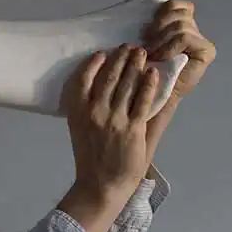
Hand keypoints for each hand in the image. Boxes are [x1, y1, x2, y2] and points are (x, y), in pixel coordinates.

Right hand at [61, 44, 158, 200]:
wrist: (101, 185)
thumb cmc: (92, 159)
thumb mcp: (82, 130)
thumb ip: (90, 108)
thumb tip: (103, 85)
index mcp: (78, 112)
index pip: (83, 80)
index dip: (93, 64)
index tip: (102, 53)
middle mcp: (94, 112)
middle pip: (109, 78)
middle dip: (120, 58)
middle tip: (130, 46)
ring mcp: (114, 120)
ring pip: (126, 85)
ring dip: (135, 65)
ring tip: (142, 53)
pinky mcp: (132, 128)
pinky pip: (142, 100)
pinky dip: (149, 84)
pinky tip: (153, 74)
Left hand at [141, 0, 215, 98]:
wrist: (148, 99)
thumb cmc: (140, 74)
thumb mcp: (139, 43)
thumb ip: (147, 24)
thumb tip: (147, 4)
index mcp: (178, 25)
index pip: (175, 4)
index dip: (160, 13)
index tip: (146, 31)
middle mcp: (193, 31)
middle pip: (179, 12)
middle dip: (159, 27)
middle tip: (148, 45)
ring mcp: (201, 42)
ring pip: (181, 24)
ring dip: (162, 39)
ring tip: (153, 54)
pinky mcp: (206, 52)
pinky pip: (185, 37)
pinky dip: (169, 46)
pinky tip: (161, 57)